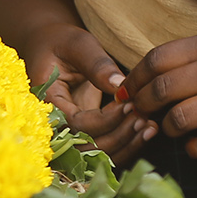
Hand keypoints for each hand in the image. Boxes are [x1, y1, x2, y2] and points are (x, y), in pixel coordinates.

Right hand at [24, 21, 153, 162]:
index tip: (129, 105)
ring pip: (97, 155)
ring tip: (150, 126)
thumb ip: (96, 64)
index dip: (105, 120)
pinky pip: (104, 150)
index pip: (76, 124)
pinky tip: (146, 131)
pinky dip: (126, 146)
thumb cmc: (61, 42)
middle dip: (119, 136)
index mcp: (46, 101)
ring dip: (126, 145)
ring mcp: (69, 132)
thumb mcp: (77, 45)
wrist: (49, 47)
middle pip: (86, 147)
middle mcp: (54, 123)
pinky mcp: (84, 133)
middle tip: (144, 117)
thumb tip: (119, 86)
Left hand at [125, 31, 196, 158]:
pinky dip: (195, 148)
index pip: (158, 58)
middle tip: (140, 113)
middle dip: (142, 104)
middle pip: (163, 89)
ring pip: (180, 118)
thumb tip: (147, 76)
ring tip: (172, 128)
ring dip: (168, 128)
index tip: (125, 90)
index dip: (134, 77)